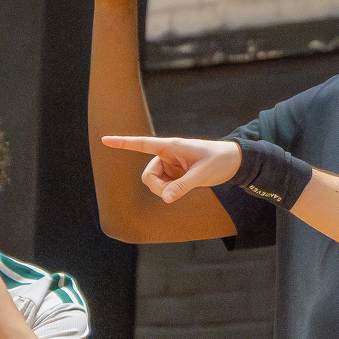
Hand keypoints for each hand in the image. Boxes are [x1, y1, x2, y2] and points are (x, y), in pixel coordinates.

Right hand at [100, 135, 240, 201]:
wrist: (233, 162)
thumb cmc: (219, 160)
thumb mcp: (202, 174)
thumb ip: (183, 186)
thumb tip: (165, 199)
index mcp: (170, 146)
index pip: (142, 144)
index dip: (123, 143)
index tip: (105, 140)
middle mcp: (166, 155)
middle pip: (147, 175)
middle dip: (157, 187)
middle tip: (172, 194)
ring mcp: (170, 165)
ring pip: (155, 183)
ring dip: (165, 190)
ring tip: (185, 187)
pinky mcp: (174, 174)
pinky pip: (164, 187)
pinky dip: (171, 192)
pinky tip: (186, 187)